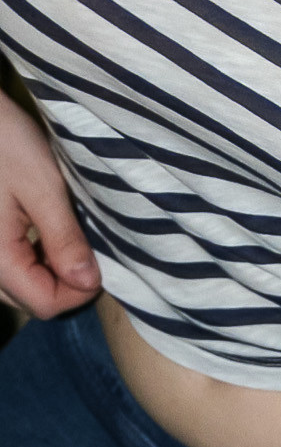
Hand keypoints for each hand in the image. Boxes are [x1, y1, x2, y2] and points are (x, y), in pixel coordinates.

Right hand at [0, 86, 100, 316]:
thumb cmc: (4, 142)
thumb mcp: (43, 187)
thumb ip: (64, 239)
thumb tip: (90, 283)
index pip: (45, 304)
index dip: (81, 291)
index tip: (105, 261)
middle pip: (31, 299)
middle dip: (67, 282)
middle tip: (91, 246)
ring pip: (20, 284)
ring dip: (50, 270)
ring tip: (71, 233)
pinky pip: (10, 264)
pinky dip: (34, 256)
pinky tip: (48, 227)